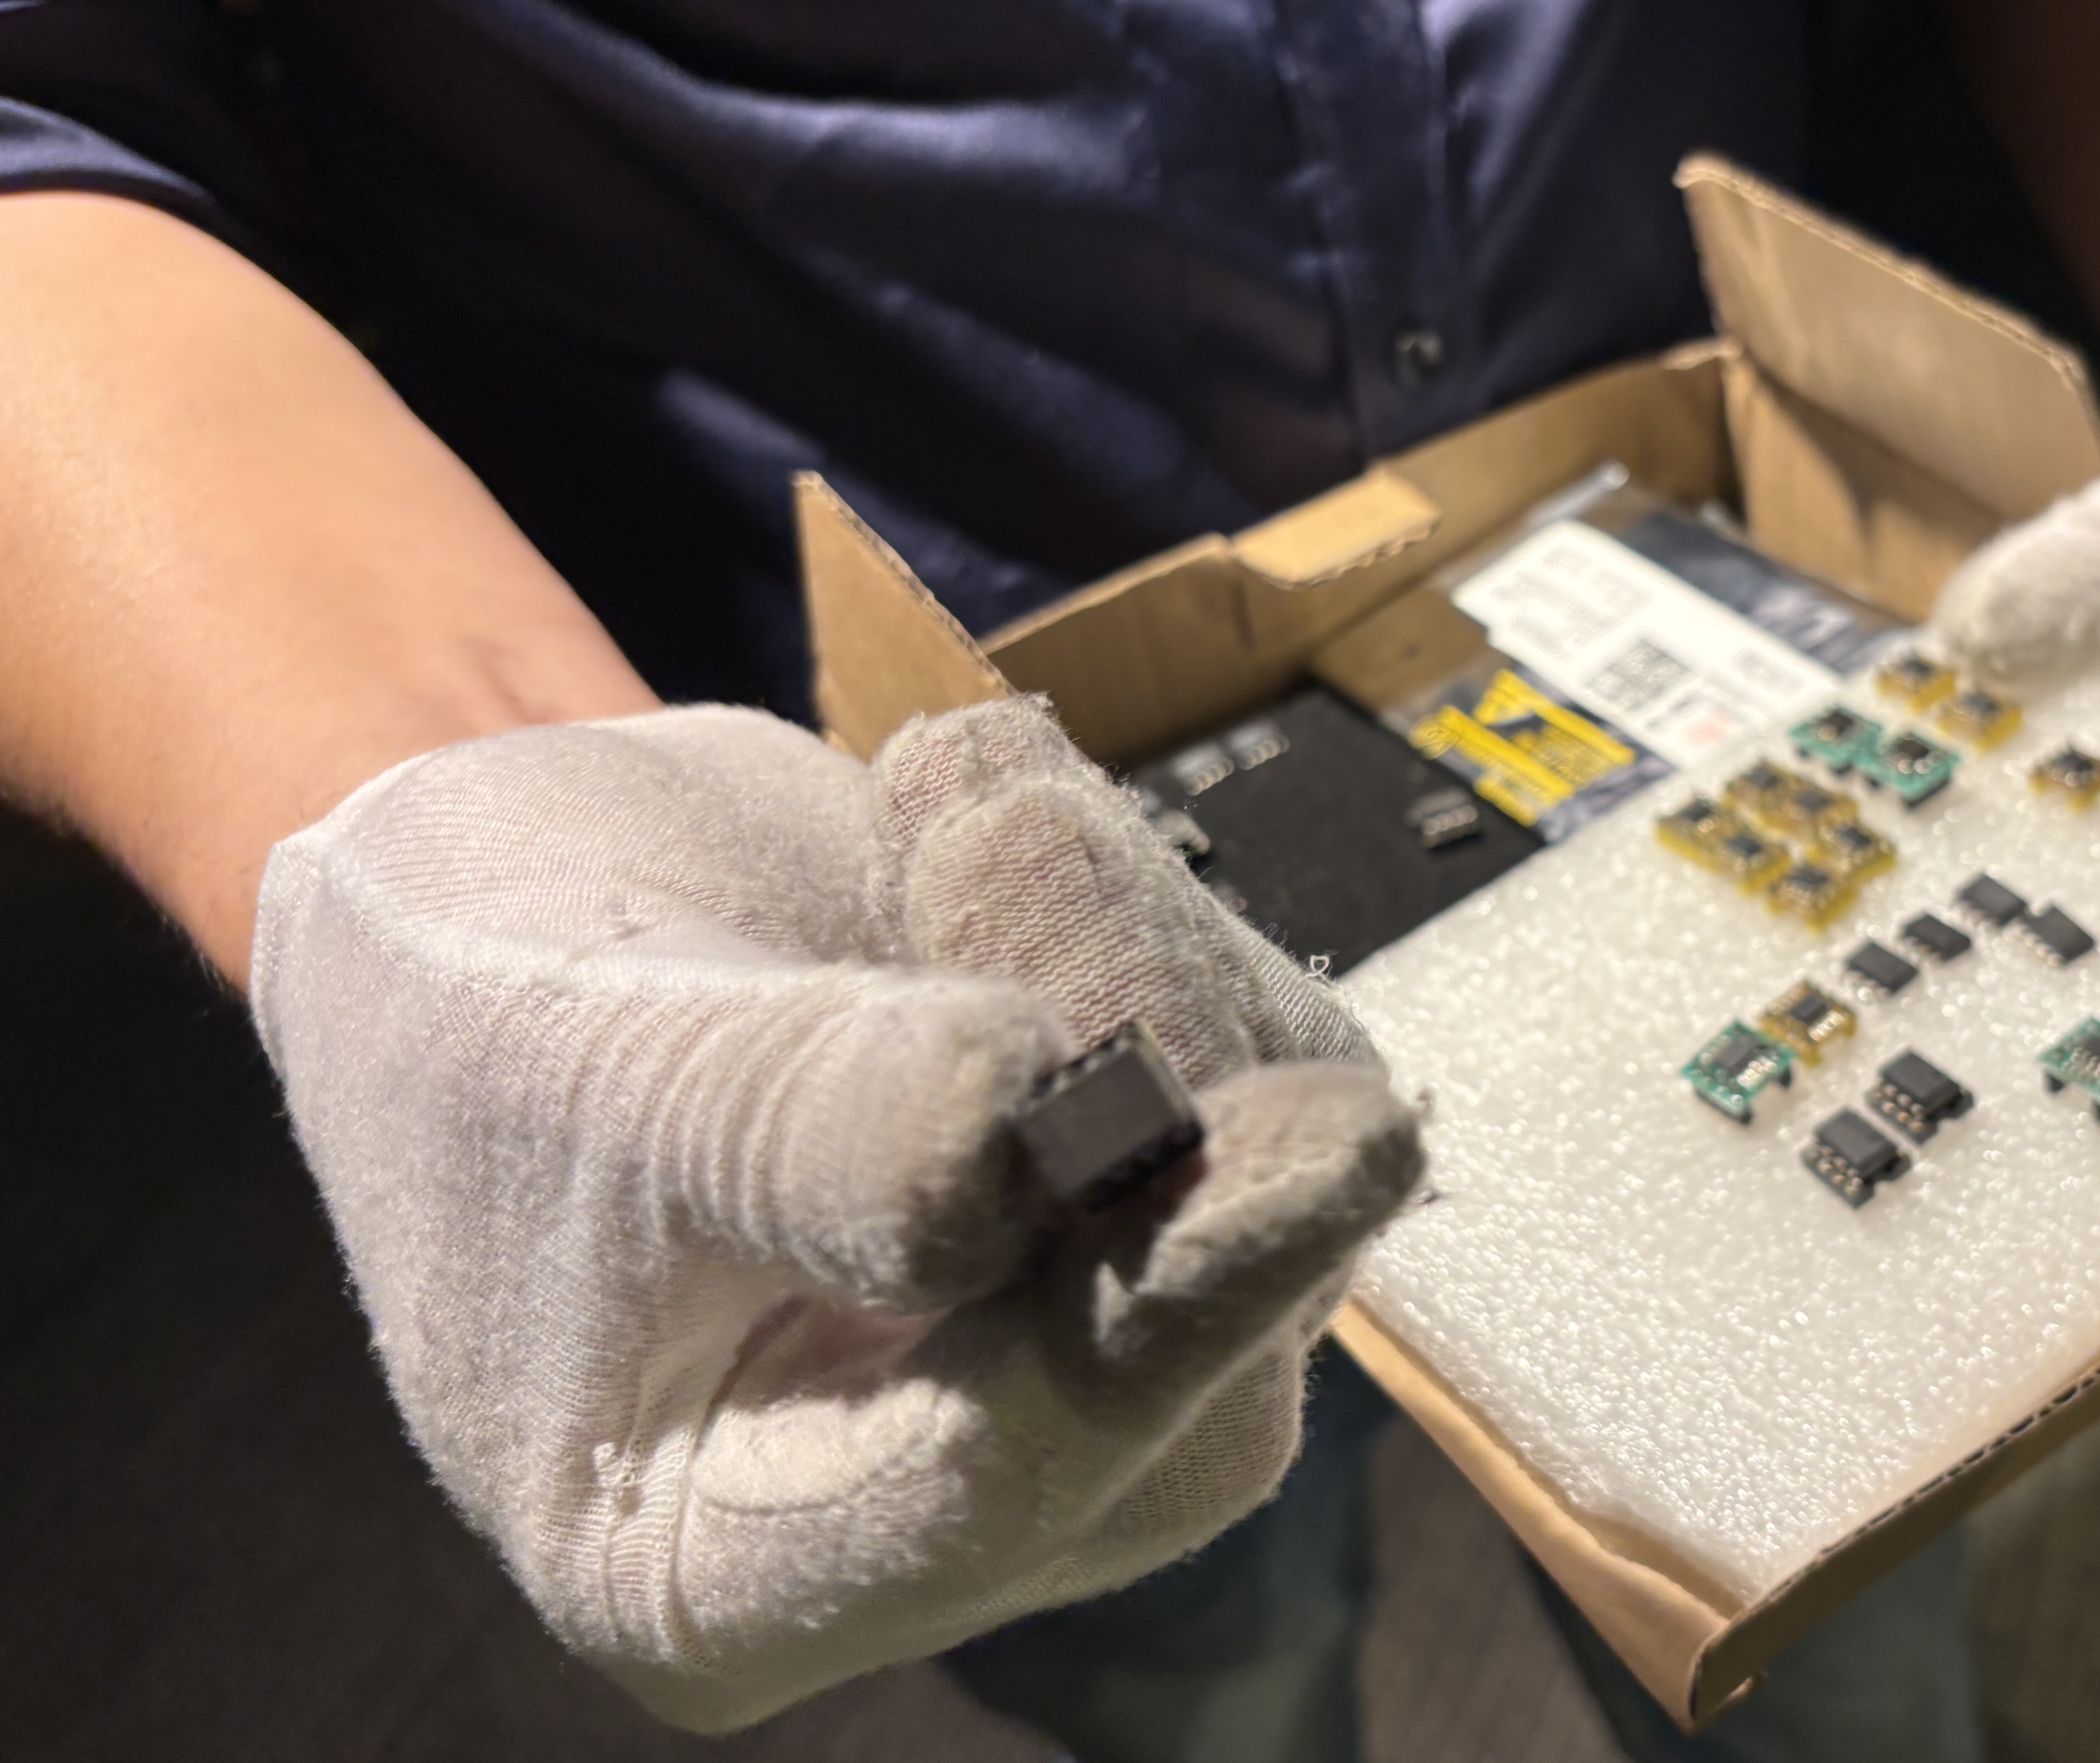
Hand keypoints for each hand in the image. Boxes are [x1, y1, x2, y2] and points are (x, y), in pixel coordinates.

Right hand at [251, 698, 1420, 1730]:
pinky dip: (1141, 911)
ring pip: (1253, 1179)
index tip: (1342, 1143)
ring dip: (1137, 947)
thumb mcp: (590, 1067)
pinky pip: (1255, 1057)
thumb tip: (1032, 1121)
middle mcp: (943, 1505)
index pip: (1011, 1479)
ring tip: (954, 812)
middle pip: (1189, 1351)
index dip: (1174, 1310)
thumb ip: (812, 1128)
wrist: (509, 896)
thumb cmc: (473, 1015)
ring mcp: (1069, 1355)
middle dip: (1148, 1067)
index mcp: (735, 1571)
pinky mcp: (1148, 1206)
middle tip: (1010, 846)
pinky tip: (976, 819)